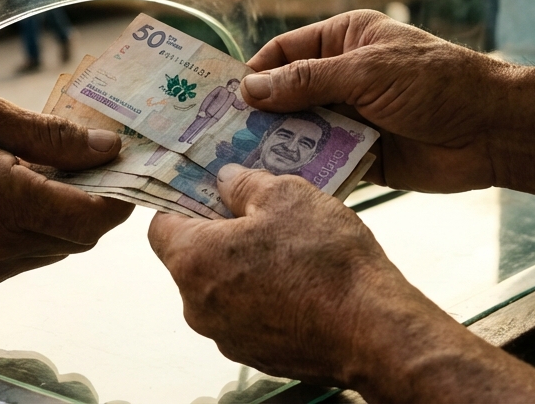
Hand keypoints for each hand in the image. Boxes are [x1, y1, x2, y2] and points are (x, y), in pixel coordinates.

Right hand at [0, 94, 131, 288]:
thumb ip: (53, 135)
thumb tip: (108, 147)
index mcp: (1, 197)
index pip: (91, 215)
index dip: (118, 196)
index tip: (123, 168)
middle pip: (81, 237)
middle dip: (96, 204)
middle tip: (90, 165)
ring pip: (59, 250)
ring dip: (67, 218)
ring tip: (46, 177)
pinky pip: (31, 257)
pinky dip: (39, 231)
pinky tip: (18, 198)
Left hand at [148, 165, 462, 393]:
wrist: (374, 331)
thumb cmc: (326, 261)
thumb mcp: (287, 196)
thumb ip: (244, 183)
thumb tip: (226, 180)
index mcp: (193, 261)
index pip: (161, 225)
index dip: (183, 202)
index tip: (210, 190)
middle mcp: (198, 306)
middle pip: (191, 258)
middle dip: (219, 233)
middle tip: (258, 213)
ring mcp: (226, 337)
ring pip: (221, 288)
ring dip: (242, 266)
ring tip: (287, 247)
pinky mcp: (256, 356)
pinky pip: (246, 315)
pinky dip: (262, 296)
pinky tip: (299, 281)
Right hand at [240, 10, 518, 193]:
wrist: (494, 131)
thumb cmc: (436, 83)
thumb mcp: (367, 73)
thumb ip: (307, 81)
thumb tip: (250, 89)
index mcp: (344, 40)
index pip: (284, 52)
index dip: (255, 74)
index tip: (222, 100)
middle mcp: (343, 76)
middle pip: (286, 95)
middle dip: (258, 116)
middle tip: (218, 139)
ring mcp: (352, 117)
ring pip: (301, 132)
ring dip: (278, 147)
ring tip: (238, 166)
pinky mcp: (363, 156)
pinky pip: (324, 163)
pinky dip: (305, 172)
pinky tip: (277, 186)